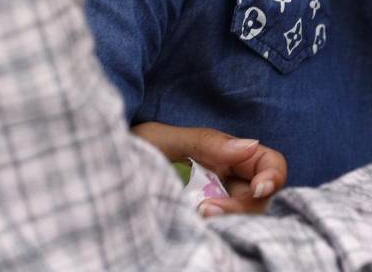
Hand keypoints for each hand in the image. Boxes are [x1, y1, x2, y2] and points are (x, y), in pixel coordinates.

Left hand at [133, 121, 287, 216]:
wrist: (98, 174)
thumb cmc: (131, 149)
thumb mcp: (163, 140)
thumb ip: (207, 142)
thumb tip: (251, 144)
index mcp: (227, 154)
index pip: (270, 164)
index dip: (273, 176)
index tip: (259, 189)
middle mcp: (227, 180)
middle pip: (261, 198)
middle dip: (243, 206)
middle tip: (208, 209)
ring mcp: (216, 203)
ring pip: (245, 218)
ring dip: (229, 220)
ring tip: (198, 216)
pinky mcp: (202, 223)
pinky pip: (225, 231)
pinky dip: (217, 231)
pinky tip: (195, 225)